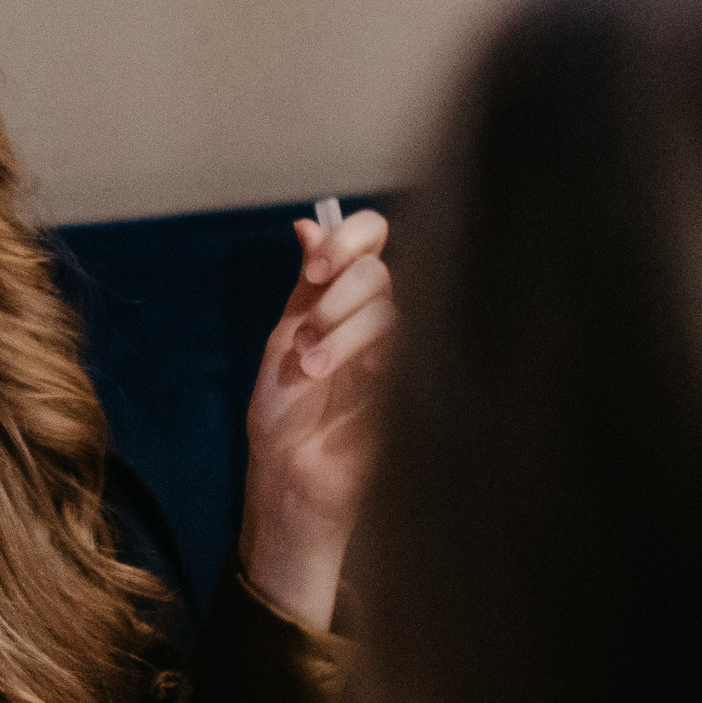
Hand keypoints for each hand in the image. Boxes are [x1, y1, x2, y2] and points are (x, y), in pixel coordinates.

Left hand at [241, 208, 395, 629]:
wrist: (292, 478)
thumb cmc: (284, 415)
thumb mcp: (283, 340)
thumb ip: (306, 288)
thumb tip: (309, 224)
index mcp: (345, 299)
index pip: (372, 240)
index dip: (350, 239)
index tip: (315, 271)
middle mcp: (378, 318)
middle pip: (381, 274)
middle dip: (336, 300)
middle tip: (303, 340)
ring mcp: (403, 351)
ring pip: (396, 311)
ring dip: (344, 334)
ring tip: (311, 370)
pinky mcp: (419, 385)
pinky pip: (415, 351)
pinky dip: (375, 361)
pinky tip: (351, 387)